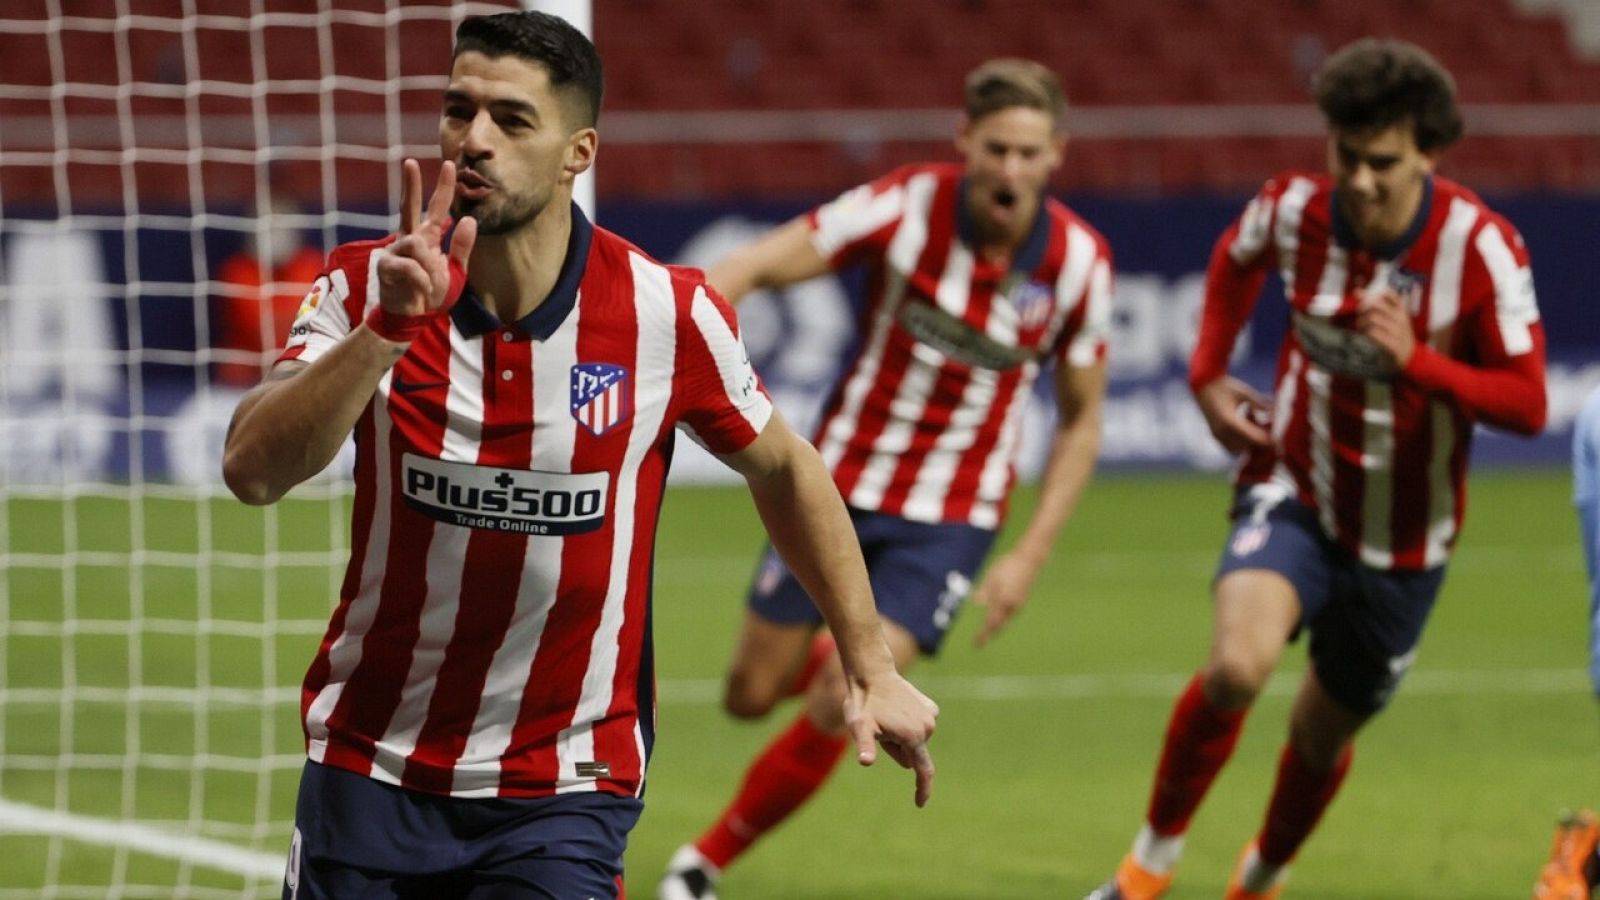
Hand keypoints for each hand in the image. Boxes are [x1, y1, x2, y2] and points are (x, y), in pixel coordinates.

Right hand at [375, 158, 477, 318]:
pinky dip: (421, 280)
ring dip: (429, 267)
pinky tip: (421, 289)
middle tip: (410, 161)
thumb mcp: (454, 272)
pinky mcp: (386, 265)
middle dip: (410, 185)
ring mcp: (395, 251)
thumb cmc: (430, 295)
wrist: (412, 319)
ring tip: (430, 285)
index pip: (436, 210)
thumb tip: (468, 219)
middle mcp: (409, 240)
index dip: (443, 188)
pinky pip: (411, 267)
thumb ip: (461, 248)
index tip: (449, 165)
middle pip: (408, 206)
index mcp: (427, 239)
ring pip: (417, 245)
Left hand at [843, 672, 938, 806]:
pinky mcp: (930, 707)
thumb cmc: (864, 703)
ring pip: (916, 740)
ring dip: (902, 737)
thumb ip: (865, 745)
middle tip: (879, 732)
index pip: (923, 771)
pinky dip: (909, 725)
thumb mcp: (860, 727)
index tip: (920, 804)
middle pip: (913, 754)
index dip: (923, 789)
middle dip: (898, 750)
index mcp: (914, 737)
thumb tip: (866, 762)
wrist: (872, 674)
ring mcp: (931, 716)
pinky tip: (896, 712)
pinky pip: (920, 726)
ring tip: (886, 719)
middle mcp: (928, 727)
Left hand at [971, 551, 1037, 647]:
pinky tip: (998, 621)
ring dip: (996, 628)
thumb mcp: (993, 575)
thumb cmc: (1008, 565)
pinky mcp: (1022, 601)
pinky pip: (1010, 615)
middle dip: (989, 634)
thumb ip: (985, 590)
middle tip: (979, 644)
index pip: (990, 622)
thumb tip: (977, 602)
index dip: (983, 634)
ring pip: (1006, 621)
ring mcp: (1018, 604)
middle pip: (999, 625)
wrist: (1030, 561)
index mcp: (1003, 600)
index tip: (976, 644)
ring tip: (986, 635)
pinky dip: (1002, 620)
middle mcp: (1012, 606)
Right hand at [1194, 376, 1272, 453]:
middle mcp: (1221, 432)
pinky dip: (1242, 442)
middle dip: (1260, 441)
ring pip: (1240, 449)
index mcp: (1229, 421)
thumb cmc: (1224, 386)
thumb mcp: (1244, 392)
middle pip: (1248, 446)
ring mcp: (1217, 435)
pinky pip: (1232, 446)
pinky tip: (1246, 424)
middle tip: (1270, 429)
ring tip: (1254, 421)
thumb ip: (1260, 403)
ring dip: (1251, 442)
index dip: (1266, 440)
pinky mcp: (1215, 435)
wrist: (1203, 385)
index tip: (1278, 438)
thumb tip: (1276, 413)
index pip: (1253, 438)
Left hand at [1357, 288, 1415, 370]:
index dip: (1374, 295)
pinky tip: (1366, 335)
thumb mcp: (1390, 317)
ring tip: (1361, 327)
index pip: (1389, 294)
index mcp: (1401, 310)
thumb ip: (1374, 304)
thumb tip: (1356, 291)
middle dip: (1363, 308)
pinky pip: (1375, 333)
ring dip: (1362, 322)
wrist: (1410, 355)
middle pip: (1376, 304)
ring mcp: (1398, 331)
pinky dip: (1366, 333)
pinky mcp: (1394, 344)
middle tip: (1360, 314)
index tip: (1366, 301)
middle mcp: (1401, 318)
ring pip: (1373, 318)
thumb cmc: (1395, 333)